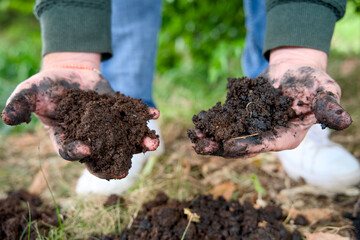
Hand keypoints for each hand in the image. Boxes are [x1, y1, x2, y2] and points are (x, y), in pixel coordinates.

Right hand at [1, 52, 159, 177]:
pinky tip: (154, 114)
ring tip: (152, 143)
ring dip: (140, 142)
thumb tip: (7, 119)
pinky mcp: (120, 115)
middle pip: (104, 155)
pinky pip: (134, 118)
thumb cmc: (48, 86)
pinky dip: (144, 117)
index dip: (77, 152)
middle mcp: (91, 138)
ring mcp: (108, 127)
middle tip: (125, 169)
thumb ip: (19, 105)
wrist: (71, 73)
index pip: (72, 151)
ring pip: (125, 140)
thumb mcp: (30, 92)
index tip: (86, 149)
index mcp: (67, 138)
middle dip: (115, 162)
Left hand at [194, 47, 350, 157]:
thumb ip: (327, 108)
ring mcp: (252, 128)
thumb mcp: (324, 92)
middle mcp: (267, 136)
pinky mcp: (242, 117)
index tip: (229, 146)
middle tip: (202, 147)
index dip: (249, 146)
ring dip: (212, 137)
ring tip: (194, 136)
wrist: (293, 70)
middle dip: (222, 147)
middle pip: (244, 145)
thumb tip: (344, 121)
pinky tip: (197, 122)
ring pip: (230, 136)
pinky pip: (225, 121)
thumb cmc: (312, 82)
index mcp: (287, 136)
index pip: (267, 144)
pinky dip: (212, 122)